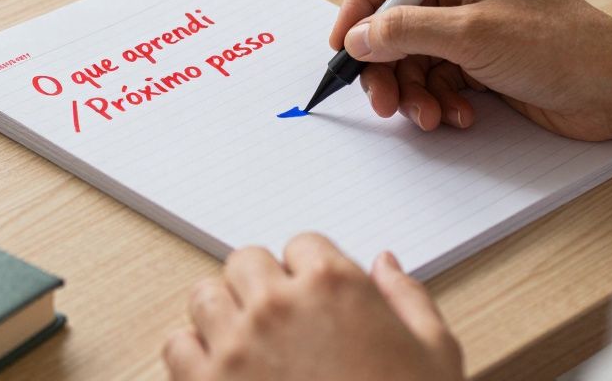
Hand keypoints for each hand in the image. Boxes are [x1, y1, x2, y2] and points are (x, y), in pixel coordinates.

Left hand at [163, 233, 462, 380]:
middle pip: (246, 262)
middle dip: (262, 286)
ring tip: (248, 345)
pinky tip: (221, 374)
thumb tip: (385, 264)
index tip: (315, 300)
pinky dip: (194, 357)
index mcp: (335, 286)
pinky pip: (177, 346)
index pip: (302, 244)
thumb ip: (408, 298)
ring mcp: (236, 344)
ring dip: (223, 315)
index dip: (310, 273)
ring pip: (205, 296)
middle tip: (280, 321)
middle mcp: (278, 305)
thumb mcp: (435, 354)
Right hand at [330, 0, 611, 140]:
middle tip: (381, 98)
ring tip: (427, 115)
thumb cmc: (564, 47)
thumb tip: (358, 36)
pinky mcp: (478, 59)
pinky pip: (434, 77)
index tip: (348, 42)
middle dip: (383, 61)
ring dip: (411, 90)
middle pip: (391, 17)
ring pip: (409, 54)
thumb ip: (405, 31)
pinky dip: (437, 100)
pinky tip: (458, 116)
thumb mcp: (472, 35)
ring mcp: (469, 23)